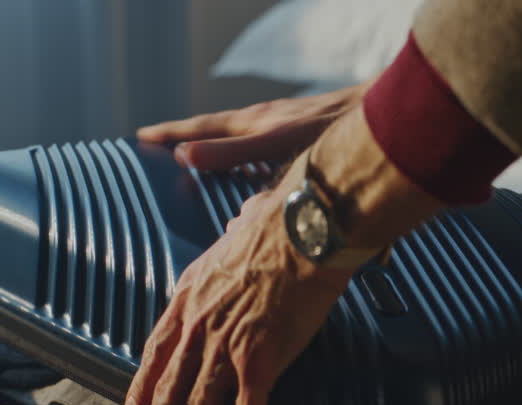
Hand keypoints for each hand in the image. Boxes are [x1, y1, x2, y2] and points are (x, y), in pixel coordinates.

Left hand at [120, 189, 353, 404]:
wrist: (303, 228)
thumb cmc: (282, 220)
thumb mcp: (244, 221)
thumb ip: (239, 230)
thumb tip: (248, 217)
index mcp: (192, 294)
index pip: (158, 349)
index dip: (144, 384)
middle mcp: (199, 327)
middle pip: (168, 390)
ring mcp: (225, 350)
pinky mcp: (258, 365)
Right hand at [136, 83, 367, 171]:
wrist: (381, 117)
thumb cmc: (333, 129)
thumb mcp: (277, 144)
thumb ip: (234, 153)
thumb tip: (186, 155)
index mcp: (254, 123)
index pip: (201, 129)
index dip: (170, 135)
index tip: (140, 138)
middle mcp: (266, 121)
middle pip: (215, 131)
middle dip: (185, 139)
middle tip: (156, 145)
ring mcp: (285, 127)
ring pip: (239, 139)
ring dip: (215, 147)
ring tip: (195, 159)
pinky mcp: (305, 136)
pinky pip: (263, 148)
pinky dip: (246, 157)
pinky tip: (256, 171)